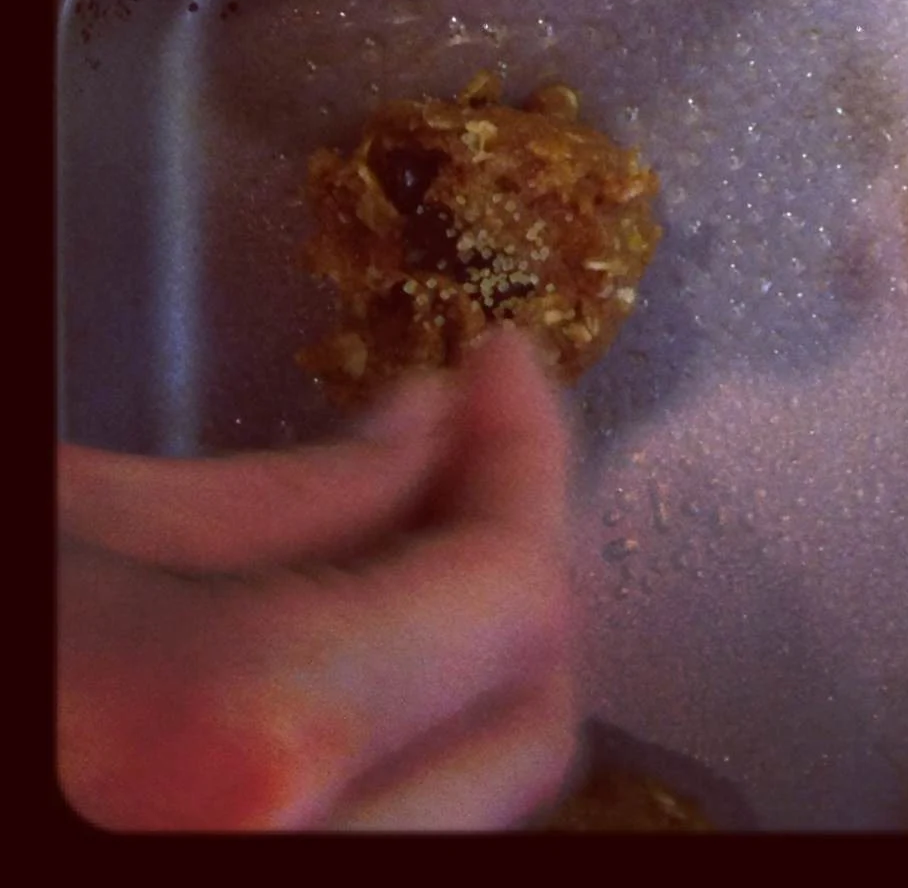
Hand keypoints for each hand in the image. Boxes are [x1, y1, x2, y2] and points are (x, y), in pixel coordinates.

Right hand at [57, 330, 579, 831]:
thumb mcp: (75, 531)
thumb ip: (287, 492)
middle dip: (515, 564)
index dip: (525, 453)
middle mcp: (301, 871)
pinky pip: (402, 841)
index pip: (507, 591)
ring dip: (471, 668)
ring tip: (407, 551)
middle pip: (530, 721)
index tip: (502, 371)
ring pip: (477, 802)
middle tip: (468, 453)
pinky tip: (351, 668)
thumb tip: (431, 435)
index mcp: (250, 741)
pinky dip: (408, 753)